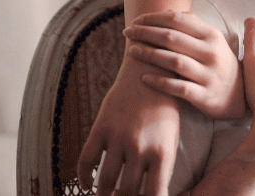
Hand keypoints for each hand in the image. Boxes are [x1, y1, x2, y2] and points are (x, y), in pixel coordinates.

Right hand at [77, 57, 180, 195]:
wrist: (150, 71)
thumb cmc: (164, 108)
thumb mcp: (171, 137)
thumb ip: (162, 166)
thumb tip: (153, 194)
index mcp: (163, 153)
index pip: (154, 194)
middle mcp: (140, 148)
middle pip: (127, 191)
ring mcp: (119, 138)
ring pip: (105, 181)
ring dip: (103, 194)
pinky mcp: (101, 128)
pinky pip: (86, 160)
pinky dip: (83, 177)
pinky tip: (86, 184)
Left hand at [125, 11, 246, 118]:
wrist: (240, 95)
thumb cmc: (219, 63)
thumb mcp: (213, 41)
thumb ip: (193, 25)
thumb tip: (167, 11)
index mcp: (212, 36)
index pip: (178, 20)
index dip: (154, 18)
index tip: (137, 20)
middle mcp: (211, 53)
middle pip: (172, 38)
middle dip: (145, 33)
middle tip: (127, 32)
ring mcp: (209, 75)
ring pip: (173, 61)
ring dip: (149, 55)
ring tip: (131, 51)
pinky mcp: (204, 96)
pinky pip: (178, 88)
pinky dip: (159, 82)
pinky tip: (144, 78)